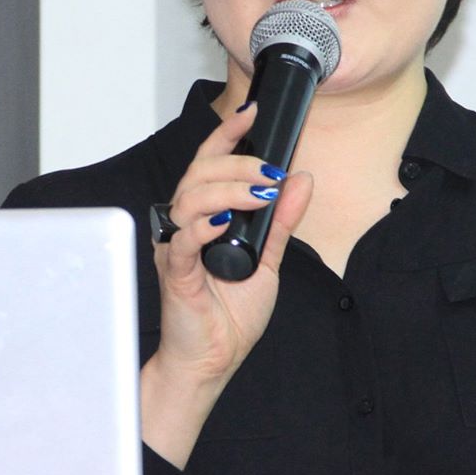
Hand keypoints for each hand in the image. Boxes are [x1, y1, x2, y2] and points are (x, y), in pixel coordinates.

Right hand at [141, 102, 312, 466]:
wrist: (210, 361)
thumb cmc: (227, 316)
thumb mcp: (268, 261)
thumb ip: (283, 222)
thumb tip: (302, 181)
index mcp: (205, 218)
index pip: (210, 164)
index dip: (227, 135)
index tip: (252, 113)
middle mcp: (186, 225)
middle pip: (199, 172)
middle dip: (237, 162)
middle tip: (270, 171)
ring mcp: (177, 247)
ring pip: (190, 197)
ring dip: (228, 188)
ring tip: (261, 193)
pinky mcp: (174, 272)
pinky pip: (182, 240)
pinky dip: (203, 226)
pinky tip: (225, 222)